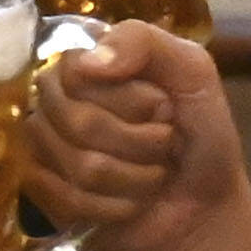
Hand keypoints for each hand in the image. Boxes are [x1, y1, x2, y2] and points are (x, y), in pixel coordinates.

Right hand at [28, 21, 250, 250]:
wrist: (205, 204)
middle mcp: (56, 98)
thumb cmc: (199, 133)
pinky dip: (117, 207)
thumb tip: (88, 61)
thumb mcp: (192, 72)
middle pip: (79, 122)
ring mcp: (44, 146)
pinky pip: (70, 201)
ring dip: (135, 177)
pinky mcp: (45, 194)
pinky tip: (132, 201)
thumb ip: (144, 43)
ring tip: (153, 173)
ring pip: (81, 166)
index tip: (163, 105)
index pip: (78, 72)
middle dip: (139, 141)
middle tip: (165, 143)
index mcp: (87, 60)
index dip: (129, 99)